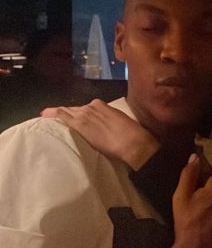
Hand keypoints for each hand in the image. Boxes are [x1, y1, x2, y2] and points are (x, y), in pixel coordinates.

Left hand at [40, 99, 159, 168]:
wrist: (132, 142)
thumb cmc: (131, 135)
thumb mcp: (119, 123)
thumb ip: (108, 122)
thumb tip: (103, 129)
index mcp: (102, 105)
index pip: (84, 109)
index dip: (76, 113)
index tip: (72, 118)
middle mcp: (91, 106)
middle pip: (73, 110)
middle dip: (65, 115)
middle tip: (55, 120)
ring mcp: (84, 114)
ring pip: (65, 112)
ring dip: (57, 116)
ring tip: (46, 119)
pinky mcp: (79, 123)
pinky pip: (61, 116)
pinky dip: (52, 115)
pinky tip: (44, 116)